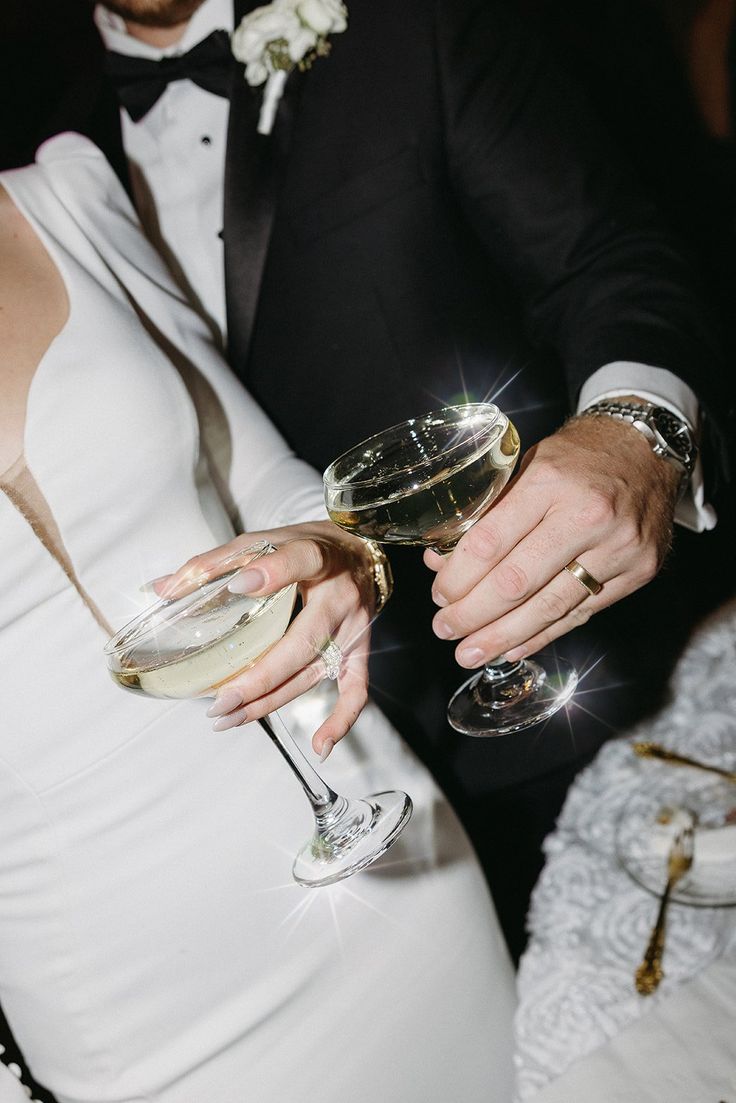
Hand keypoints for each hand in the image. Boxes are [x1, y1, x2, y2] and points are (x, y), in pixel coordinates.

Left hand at [155, 522, 377, 755]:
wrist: (362, 550)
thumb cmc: (307, 545)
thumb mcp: (265, 538)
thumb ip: (216, 562)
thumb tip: (162, 589)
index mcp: (319, 556)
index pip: (300, 560)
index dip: (273, 572)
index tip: (240, 583)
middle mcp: (340, 595)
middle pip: (302, 642)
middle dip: (259, 677)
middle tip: (219, 701)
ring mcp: (353, 627)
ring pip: (313, 672)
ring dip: (272, 702)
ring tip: (228, 718)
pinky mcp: (360, 649)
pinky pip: (356, 690)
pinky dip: (341, 721)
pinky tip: (319, 747)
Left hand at [424, 414, 680, 666]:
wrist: (650, 448)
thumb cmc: (580, 456)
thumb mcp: (528, 465)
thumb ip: (487, 512)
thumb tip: (441, 561)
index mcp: (550, 481)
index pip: (491, 542)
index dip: (459, 577)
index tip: (440, 595)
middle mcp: (587, 516)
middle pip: (517, 582)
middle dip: (473, 614)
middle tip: (445, 629)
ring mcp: (618, 548)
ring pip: (549, 607)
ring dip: (503, 636)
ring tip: (471, 653)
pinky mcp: (638, 572)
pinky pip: (580, 614)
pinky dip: (542, 635)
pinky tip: (513, 648)